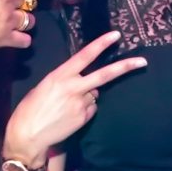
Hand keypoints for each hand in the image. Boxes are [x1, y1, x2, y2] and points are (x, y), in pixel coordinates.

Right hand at [2, 32, 147, 166]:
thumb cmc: (30, 108)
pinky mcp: (84, 118)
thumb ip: (66, 81)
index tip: (116, 35)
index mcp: (60, 75)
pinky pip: (91, 109)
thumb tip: (86, 85)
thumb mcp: (45, 87)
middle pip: (104, 75)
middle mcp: (73, 88)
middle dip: (125, 67)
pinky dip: (85, 110)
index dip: (101, 44)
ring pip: (94, 94)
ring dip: (87, 96)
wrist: (28, 135)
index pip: (85, 56)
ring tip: (67, 105)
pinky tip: (70, 115)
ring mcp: (81, 104)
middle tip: (143, 61)